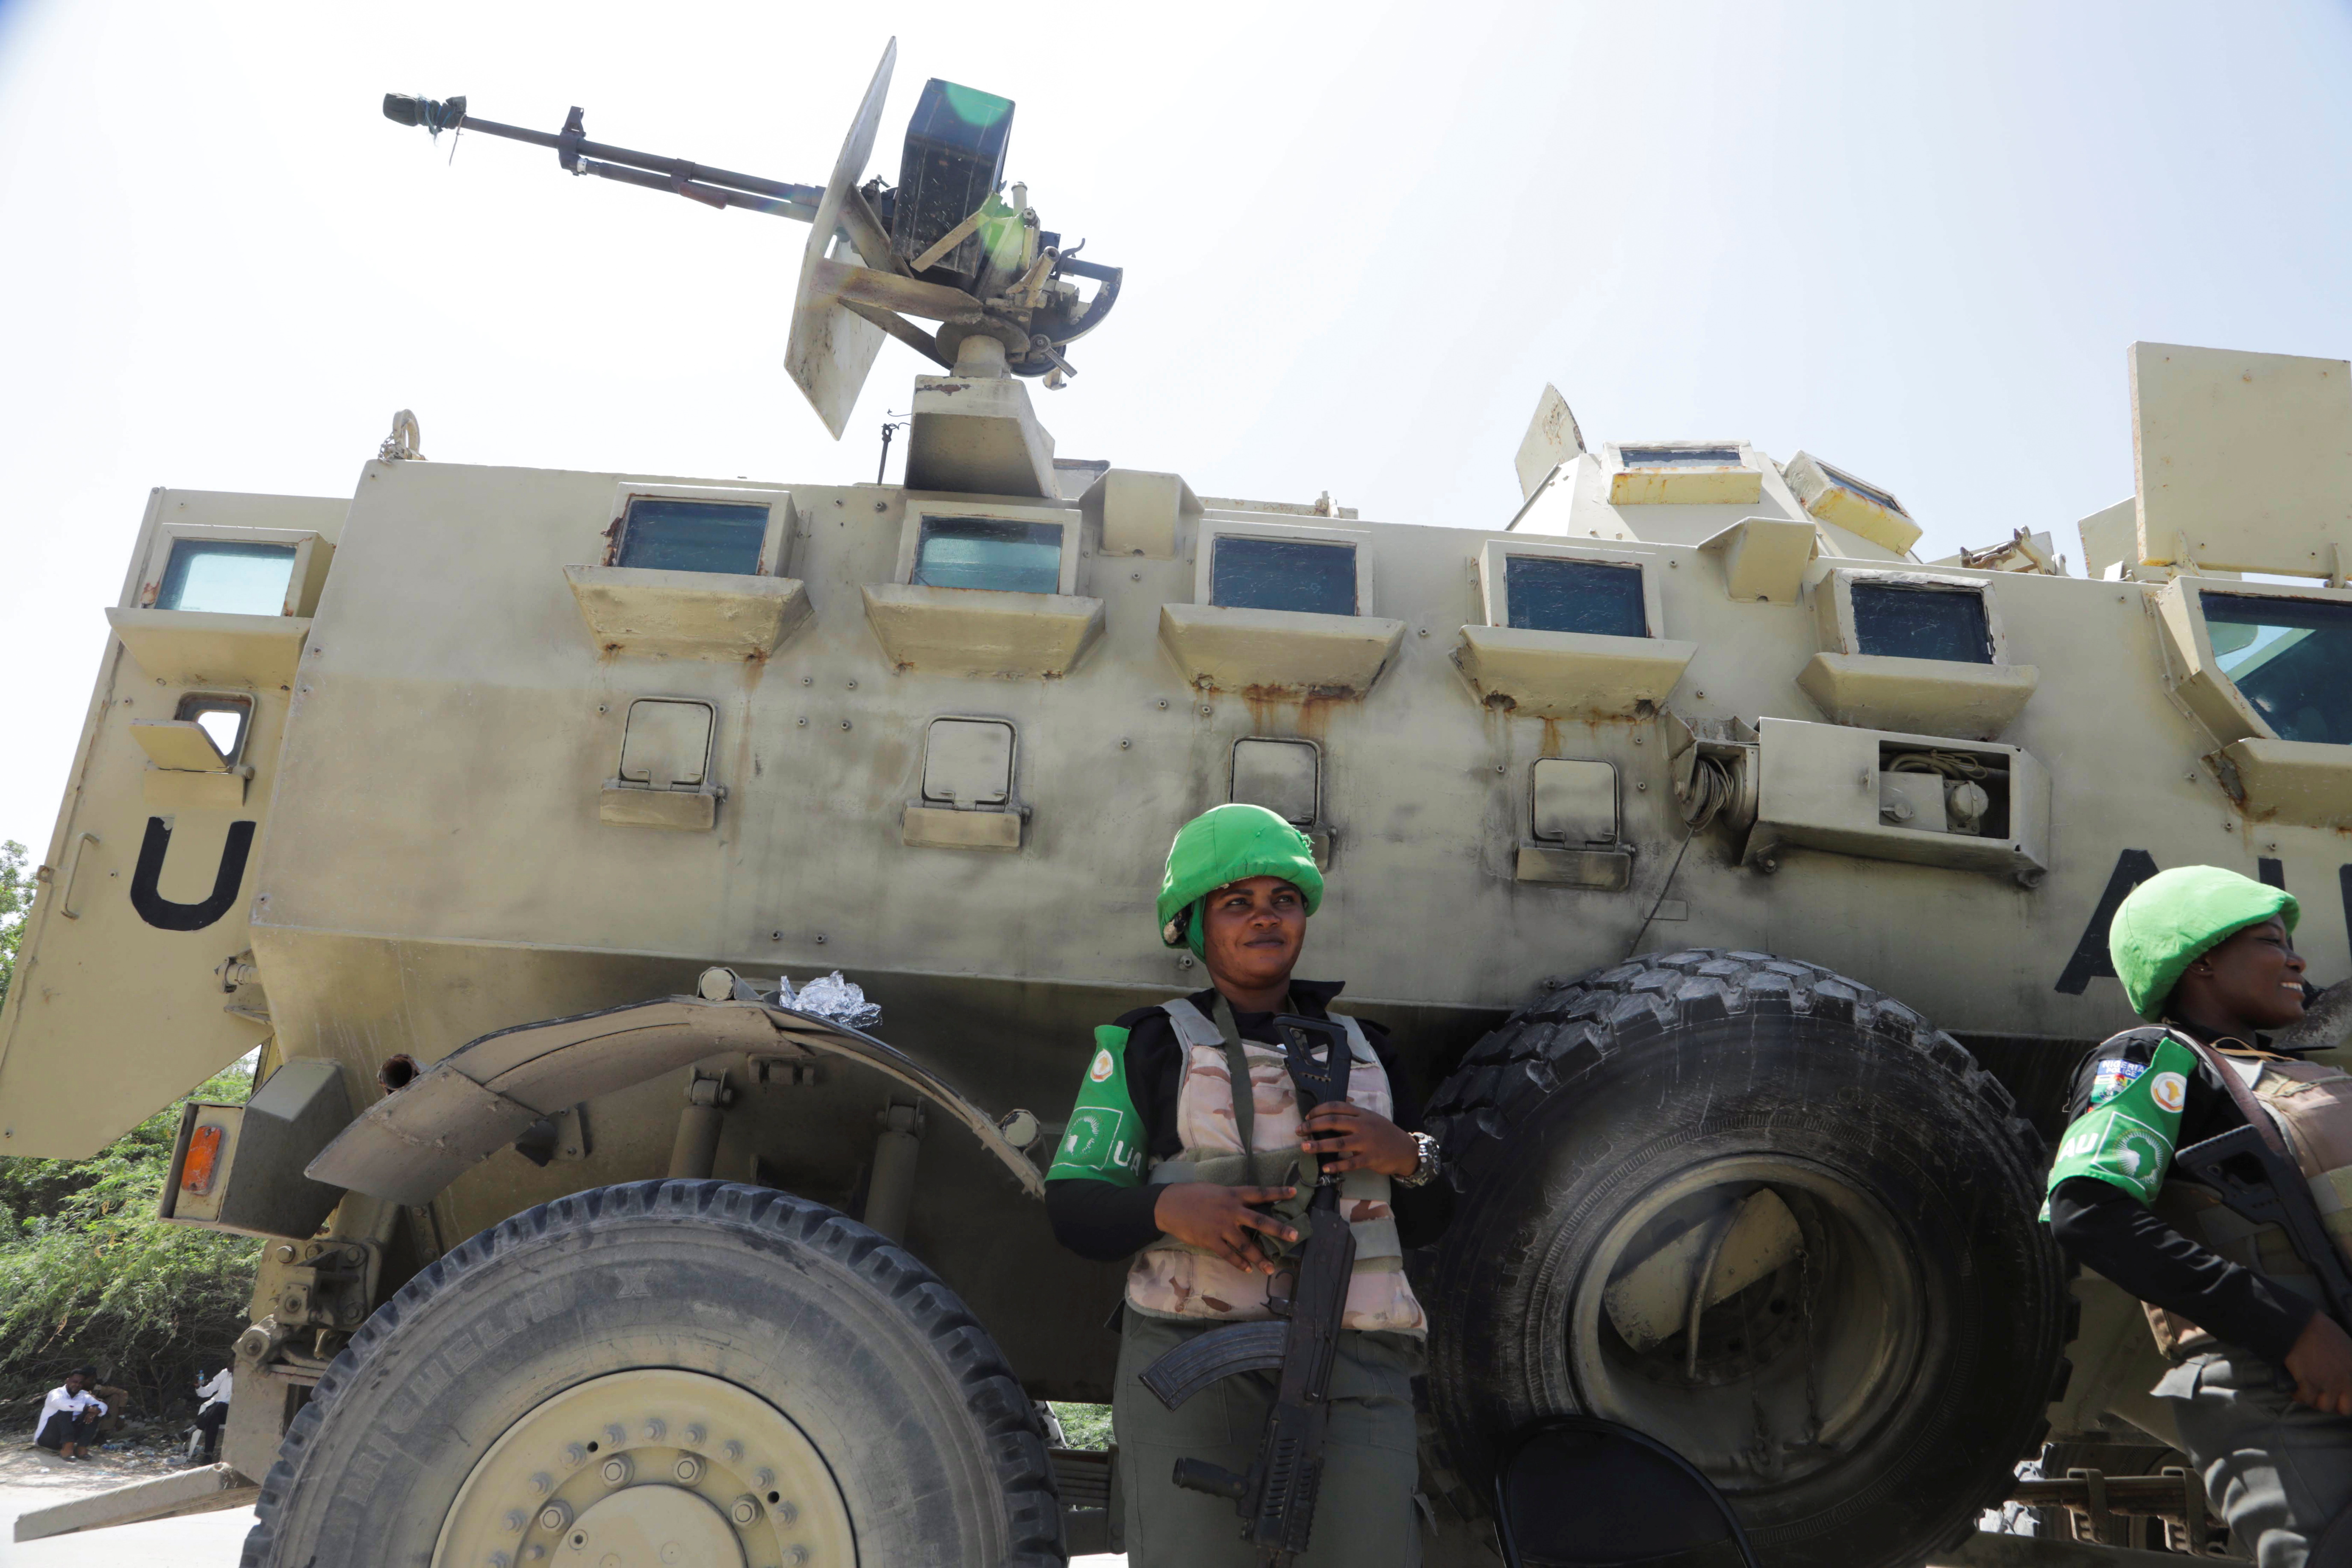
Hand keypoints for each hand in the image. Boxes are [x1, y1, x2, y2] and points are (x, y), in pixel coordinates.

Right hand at [1153, 1183, 1298, 1273]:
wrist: (1169, 1204)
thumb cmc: (1192, 1195)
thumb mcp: (1216, 1190)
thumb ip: (1232, 1198)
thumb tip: (1245, 1204)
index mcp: (1233, 1194)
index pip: (1260, 1192)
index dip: (1278, 1192)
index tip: (1294, 1192)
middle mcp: (1231, 1210)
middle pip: (1260, 1221)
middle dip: (1278, 1229)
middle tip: (1294, 1236)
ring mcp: (1221, 1226)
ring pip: (1245, 1245)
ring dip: (1260, 1257)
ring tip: (1270, 1267)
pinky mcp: (1210, 1240)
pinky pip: (1228, 1255)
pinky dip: (1239, 1263)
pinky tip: (1247, 1269)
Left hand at [1299, 1102, 1417, 1177]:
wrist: (1405, 1150)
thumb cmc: (1384, 1133)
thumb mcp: (1370, 1118)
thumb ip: (1353, 1115)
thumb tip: (1328, 1114)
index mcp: (1362, 1114)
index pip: (1337, 1107)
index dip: (1319, 1110)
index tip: (1307, 1116)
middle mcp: (1363, 1126)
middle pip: (1334, 1122)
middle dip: (1313, 1126)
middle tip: (1299, 1131)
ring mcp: (1367, 1142)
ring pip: (1339, 1143)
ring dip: (1319, 1145)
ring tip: (1305, 1147)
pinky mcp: (1370, 1159)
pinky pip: (1350, 1163)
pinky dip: (1336, 1166)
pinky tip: (1325, 1168)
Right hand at [2286, 1311, 2351, 1413]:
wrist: (2299, 1325)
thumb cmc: (2322, 1330)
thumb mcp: (2346, 1345)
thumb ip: (2349, 1364)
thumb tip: (2345, 1375)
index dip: (2346, 1399)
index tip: (2338, 1397)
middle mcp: (2345, 1380)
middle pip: (2344, 1408)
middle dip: (2334, 1405)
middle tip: (2323, 1397)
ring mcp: (2328, 1383)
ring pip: (2323, 1406)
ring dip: (2314, 1401)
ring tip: (2306, 1392)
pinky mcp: (2308, 1383)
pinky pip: (2304, 1399)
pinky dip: (2298, 1396)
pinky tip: (2295, 1389)